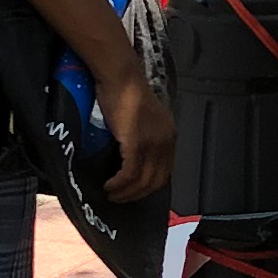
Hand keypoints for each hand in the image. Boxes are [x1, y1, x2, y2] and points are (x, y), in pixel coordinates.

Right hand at [96, 61, 177, 200]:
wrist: (120, 77)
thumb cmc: (125, 93)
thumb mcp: (141, 120)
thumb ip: (142, 138)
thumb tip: (130, 160)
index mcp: (169, 136)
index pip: (164, 173)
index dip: (147, 187)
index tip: (131, 193)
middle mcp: (166, 142)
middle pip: (155, 181)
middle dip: (136, 195)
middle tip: (118, 199)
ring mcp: (153, 143)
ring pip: (142, 181)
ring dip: (125, 193)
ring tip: (110, 195)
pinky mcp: (136, 143)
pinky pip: (129, 173)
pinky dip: (118, 184)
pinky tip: (108, 186)